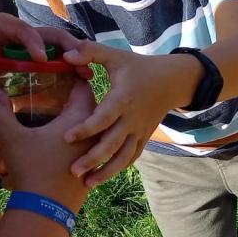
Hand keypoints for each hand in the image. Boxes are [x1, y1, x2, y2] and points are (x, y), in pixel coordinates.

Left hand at [0, 13, 90, 98]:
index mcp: (2, 25)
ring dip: (73, 64)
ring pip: (56, 54)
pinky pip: (50, 72)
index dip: (35, 42)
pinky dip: (63, 80)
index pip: (23, 30)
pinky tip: (76, 92)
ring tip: (87, 77)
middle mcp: (20, 36)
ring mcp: (27, 52)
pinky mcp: (29, 68)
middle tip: (82, 63)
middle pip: (50, 38)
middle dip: (68, 48)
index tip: (43, 59)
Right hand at [0, 83, 96, 211]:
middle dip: (70, 93)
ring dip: (74, 115)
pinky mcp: (94, 165)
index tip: (54, 67)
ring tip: (54, 108)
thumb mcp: (10, 137)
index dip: (68, 73)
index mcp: (83, 117)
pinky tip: (58, 136)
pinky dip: (76, 134)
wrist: (47, 211)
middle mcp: (97, 131)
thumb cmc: (33, 170)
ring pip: (89, 124)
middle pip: (87, 103)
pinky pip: (89, 141)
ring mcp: (97, 150)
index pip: (82, 83)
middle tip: (52, 85)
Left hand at [59, 42, 202, 185]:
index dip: (86, 128)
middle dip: (93, 159)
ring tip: (87, 184)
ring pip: (124, 156)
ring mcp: (139, 131)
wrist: (171, 81)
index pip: (104, 118)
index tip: (67, 137)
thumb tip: (66, 54)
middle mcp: (132, 119)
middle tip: (73, 171)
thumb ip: (90, 52)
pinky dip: (118, 168)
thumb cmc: (137, 67)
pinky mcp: (143, 137)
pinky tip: (102, 178)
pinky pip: (132, 157)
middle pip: (113, 143)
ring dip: (106, 171)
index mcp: (123, 99)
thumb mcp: (115, 55)